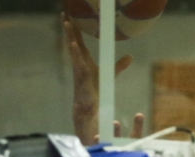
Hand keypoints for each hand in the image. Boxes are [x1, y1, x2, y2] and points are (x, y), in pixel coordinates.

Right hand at [62, 13, 132, 144]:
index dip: (75, 28)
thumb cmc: (96, 89)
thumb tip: (130, 57)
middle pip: (73, 40)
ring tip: (66, 23)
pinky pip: (77, 62)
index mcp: (84, 59)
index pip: (79, 40)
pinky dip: (75, 53)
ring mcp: (78, 68)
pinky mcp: (81, 76)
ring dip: (70, 36)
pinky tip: (74, 44)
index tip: (70, 15)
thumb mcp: (110, 74)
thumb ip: (119, 65)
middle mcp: (79, 61)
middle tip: (63, 13)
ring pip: (73, 49)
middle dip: (68, 27)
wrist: (89, 106)